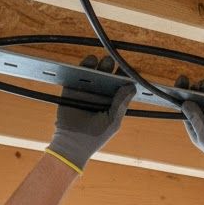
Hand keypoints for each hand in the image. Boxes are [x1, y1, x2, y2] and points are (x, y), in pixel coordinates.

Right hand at [47, 56, 135, 171]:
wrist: (72, 144)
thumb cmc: (95, 137)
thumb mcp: (113, 121)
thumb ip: (121, 104)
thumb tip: (131, 86)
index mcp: (111, 104)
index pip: (119, 86)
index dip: (123, 76)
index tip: (127, 68)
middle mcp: (99, 96)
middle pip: (106, 77)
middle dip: (109, 68)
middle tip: (112, 61)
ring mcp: (85, 92)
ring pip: (92, 74)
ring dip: (97, 65)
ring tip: (103, 60)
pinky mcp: (72, 90)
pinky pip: (77, 75)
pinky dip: (82, 67)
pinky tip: (89, 62)